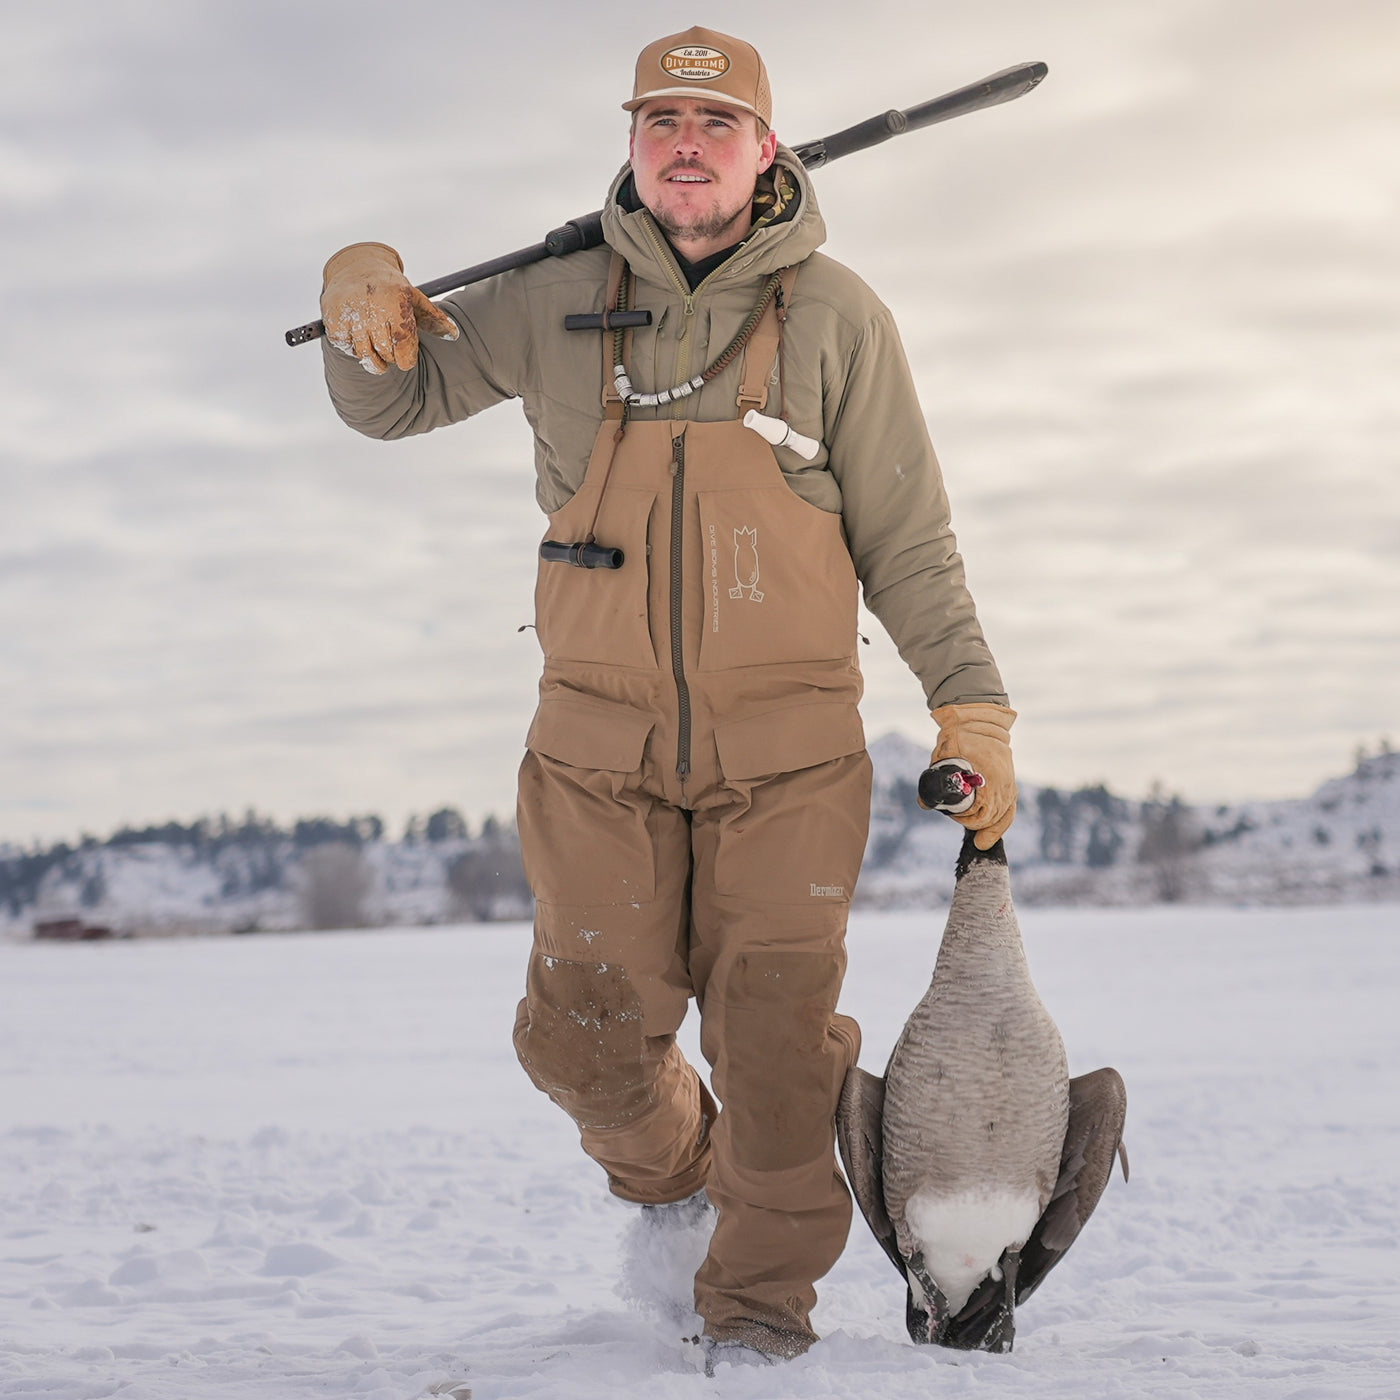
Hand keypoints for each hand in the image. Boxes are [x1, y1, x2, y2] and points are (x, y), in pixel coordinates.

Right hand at [320, 242, 458, 373]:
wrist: (356, 267)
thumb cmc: (391, 289)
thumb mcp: (414, 299)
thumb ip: (434, 319)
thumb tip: (454, 335)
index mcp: (396, 305)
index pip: (403, 350)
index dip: (406, 359)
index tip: (405, 358)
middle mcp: (372, 309)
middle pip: (385, 355)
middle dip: (390, 356)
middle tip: (390, 345)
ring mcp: (350, 314)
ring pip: (364, 355)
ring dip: (372, 358)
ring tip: (377, 348)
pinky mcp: (332, 318)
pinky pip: (346, 347)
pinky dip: (353, 348)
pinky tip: (359, 335)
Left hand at [926, 703, 1016, 849]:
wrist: (977, 718)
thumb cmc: (959, 737)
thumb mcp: (942, 758)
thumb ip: (933, 783)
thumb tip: (924, 804)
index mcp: (990, 779)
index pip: (984, 814)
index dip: (969, 822)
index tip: (955, 819)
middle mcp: (1004, 783)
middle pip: (996, 817)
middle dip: (983, 828)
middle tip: (973, 839)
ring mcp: (1009, 781)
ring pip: (1006, 813)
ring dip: (995, 827)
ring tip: (983, 841)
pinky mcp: (1009, 780)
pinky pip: (1010, 805)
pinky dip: (1002, 818)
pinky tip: (994, 829)